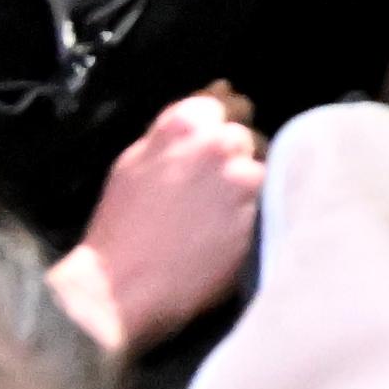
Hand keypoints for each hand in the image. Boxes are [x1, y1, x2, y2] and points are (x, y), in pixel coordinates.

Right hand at [54, 89, 261, 355]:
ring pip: (261, 165)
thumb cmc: (120, 228)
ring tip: (217, 213)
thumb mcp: (134, 162)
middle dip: (233, 153)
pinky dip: (256, 208)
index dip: (217, 124)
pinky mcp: (260, 212)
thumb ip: (175, 130)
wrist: (119, 291)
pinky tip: (230, 227)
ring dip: (247, 182)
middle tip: (210, 187)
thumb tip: (215, 98)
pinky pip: (270, 198)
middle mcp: (219, 143)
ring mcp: (243, 177)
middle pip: (245, 133)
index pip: (221, 103)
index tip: (208, 147)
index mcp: (183, 124)